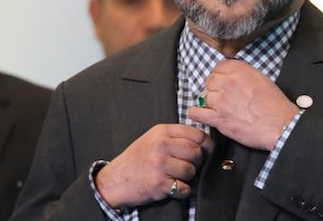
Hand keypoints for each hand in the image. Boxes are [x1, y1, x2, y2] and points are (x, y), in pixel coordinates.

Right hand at [95, 124, 213, 207]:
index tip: (207, 150)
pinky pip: (184, 188)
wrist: (115, 180)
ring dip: (188, 177)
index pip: (196, 134)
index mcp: (161, 132)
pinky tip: (173, 186)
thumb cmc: (136, 160)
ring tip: (176, 176)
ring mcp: (160, 165)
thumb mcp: (152, 138)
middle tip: (189, 165)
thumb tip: (203, 141)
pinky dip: (182, 190)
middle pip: (196, 152)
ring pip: (191, 170)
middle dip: (197, 161)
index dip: (206, 144)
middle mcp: (161, 146)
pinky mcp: (160, 183)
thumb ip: (174, 137)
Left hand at [189, 59, 298, 150]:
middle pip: (210, 81)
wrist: (280, 125)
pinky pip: (196, 113)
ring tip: (221, 109)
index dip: (221, 76)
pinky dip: (198, 114)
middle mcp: (228, 82)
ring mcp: (221, 100)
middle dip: (215, 89)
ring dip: (210, 103)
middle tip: (224, 98)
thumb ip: (243, 74)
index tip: (223, 83)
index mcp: (240, 70)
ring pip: (204, 96)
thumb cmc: (275, 105)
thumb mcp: (262, 79)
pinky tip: (205, 114)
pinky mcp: (218, 118)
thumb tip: (231, 76)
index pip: (218, 67)